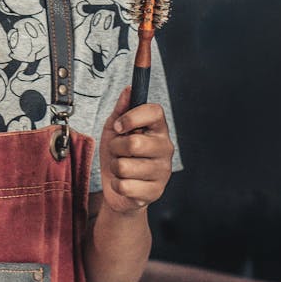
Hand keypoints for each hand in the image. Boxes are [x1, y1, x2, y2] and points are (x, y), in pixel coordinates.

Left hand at [98, 87, 173, 214]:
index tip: (119, 126)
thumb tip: (128, 90)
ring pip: (125, 167)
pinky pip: (124, 186)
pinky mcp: (155, 192)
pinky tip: (125, 183)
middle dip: (115, 148)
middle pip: (134, 143)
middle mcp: (165, 148)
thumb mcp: (114, 129)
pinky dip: (117, 185)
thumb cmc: (118, 154)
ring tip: (121, 168)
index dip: (132, 117)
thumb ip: (120, 110)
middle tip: (117, 151)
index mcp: (158, 129)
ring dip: (115, 168)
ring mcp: (163, 171)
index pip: (154, 112)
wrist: (118, 188)